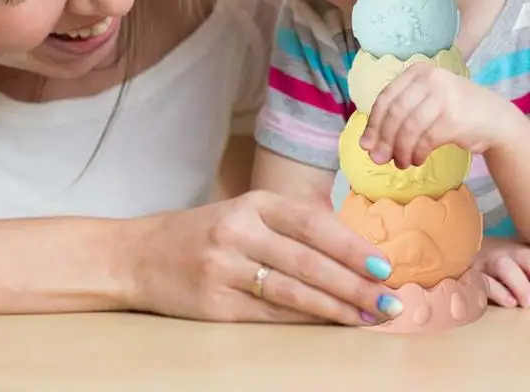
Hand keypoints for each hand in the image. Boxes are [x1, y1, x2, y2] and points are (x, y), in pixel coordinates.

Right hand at [124, 190, 403, 325]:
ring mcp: (224, 268)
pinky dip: (305, 322)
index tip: (383, 265)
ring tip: (369, 317)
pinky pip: (269, 316)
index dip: (349, 245)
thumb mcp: (244, 214)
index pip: (310, 222)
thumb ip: (290, 228)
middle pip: (308, 261)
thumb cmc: (204, 232)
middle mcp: (238, 231)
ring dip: (336, 308)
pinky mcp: (214, 305)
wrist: (139, 255)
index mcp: (252, 203)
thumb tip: (353, 253)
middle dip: (354, 283)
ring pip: (292, 292)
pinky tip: (329, 325)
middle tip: (390, 300)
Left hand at [360, 64, 522, 167]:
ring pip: (408, 128)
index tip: (366, 145)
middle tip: (379, 160)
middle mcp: (430, 78)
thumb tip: (368, 146)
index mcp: (418, 71)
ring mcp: (443, 95)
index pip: (386, 98)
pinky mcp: (454, 117)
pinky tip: (417, 160)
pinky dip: (417, 153)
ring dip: (401, 150)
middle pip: (395, 113)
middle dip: (384, 140)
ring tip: (401, 163)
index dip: (373, 124)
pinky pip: (425, 140)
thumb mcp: (424, 102)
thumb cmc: (454, 111)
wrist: (495, 119)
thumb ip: (398, 118)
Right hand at [473, 238, 529, 308]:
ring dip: (521, 284)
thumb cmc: (496, 269)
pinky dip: (495, 290)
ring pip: (505, 266)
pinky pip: (482, 279)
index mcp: (523, 251)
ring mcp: (487, 262)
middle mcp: (506, 253)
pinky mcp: (470, 274)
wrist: (456, 254)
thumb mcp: (519, 268)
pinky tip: (508, 303)